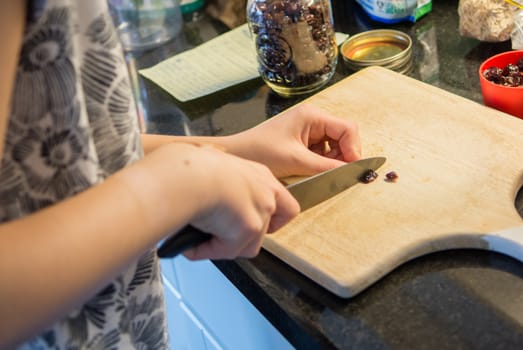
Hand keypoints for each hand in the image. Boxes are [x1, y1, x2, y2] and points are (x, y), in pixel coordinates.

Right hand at [147, 143, 298, 259]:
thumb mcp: (210, 160)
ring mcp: (260, 212)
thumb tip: (205, 178)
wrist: (186, 175)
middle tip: (221, 235)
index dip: (269, 218)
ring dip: (222, 245)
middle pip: (265, 228)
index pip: (282, 203)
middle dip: (244, 237)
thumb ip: (217, 173)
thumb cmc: (191, 165)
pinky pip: (225, 251)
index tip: (250, 221)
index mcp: (259, 174)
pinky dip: (206, 250)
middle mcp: (266, 193)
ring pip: (246, 245)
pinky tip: (190, 243)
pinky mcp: (249, 229)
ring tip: (198, 236)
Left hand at [227, 103, 360, 177]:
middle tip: (335, 173)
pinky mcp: (301, 141)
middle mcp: (312, 119)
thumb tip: (352, 171)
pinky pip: (322, 152)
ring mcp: (307, 130)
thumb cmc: (260, 152)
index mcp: (312, 115)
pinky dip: (322, 163)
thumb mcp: (296, 161)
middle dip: (343, 156)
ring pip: (334, 146)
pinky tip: (310, 171)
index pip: (347, 128)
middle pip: (343, 137)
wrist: (236, 156)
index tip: (351, 168)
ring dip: (332, 161)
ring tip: (318, 172)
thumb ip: (326, 166)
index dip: (353, 149)